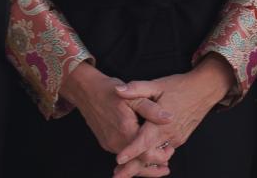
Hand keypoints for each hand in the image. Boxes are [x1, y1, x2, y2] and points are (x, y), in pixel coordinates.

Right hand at [59, 62, 173, 154]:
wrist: (86, 90)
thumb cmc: (110, 90)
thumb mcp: (133, 95)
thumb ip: (151, 109)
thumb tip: (169, 118)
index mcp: (125, 130)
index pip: (146, 154)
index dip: (160, 156)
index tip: (171, 151)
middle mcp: (116, 141)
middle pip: (138, 163)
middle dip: (154, 165)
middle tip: (167, 166)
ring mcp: (109, 143)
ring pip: (129, 161)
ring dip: (144, 163)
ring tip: (160, 165)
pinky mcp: (106, 142)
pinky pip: (122, 154)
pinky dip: (133, 158)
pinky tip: (143, 153)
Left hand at [110, 55, 234, 175]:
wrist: (204, 90)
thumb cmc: (179, 86)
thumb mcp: (156, 85)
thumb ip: (136, 89)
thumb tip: (118, 91)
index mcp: (162, 123)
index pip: (144, 141)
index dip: (131, 151)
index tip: (119, 160)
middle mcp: (170, 135)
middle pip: (149, 156)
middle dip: (132, 168)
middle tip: (116, 176)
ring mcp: (176, 140)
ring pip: (157, 157)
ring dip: (142, 165)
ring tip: (124, 172)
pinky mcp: (179, 140)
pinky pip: (164, 152)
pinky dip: (153, 157)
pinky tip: (142, 161)